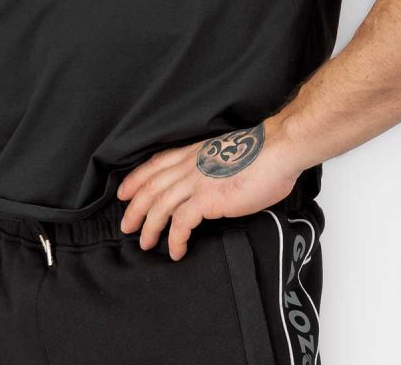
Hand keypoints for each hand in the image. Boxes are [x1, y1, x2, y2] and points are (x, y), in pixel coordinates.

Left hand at [115, 116, 302, 260]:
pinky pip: (182, 223)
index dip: (136, 178)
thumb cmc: (260, 153)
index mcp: (192, 152)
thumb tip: (207, 183)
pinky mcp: (208, 199)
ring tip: (145, 243)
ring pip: (160, 206)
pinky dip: (175, 238)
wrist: (277, 150)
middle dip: (135, 208)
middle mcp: (189, 165)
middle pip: (151, 187)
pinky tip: (176, 250)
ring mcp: (197, 181)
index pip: (155, 163)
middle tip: (126, 226)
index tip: (123, 191)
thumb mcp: (224, 153)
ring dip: (150, 227)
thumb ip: (209, 166)